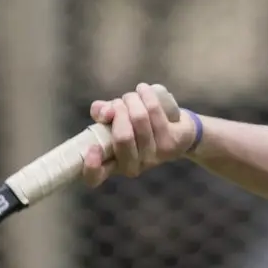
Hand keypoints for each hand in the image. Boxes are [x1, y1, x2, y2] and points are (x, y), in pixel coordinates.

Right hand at [82, 82, 197, 187]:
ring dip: (132, 99)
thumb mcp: (115, 120)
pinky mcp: (172, 143)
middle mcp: (133, 167)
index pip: (95, 178)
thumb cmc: (137, 126)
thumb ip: (102, 113)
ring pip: (139, 119)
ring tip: (132, 96)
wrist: (176, 130)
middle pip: (122, 137)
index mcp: (114, 165)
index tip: (92, 148)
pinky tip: (143, 89)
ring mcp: (154, 157)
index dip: (91, 167)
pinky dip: (146, 95)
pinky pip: (154, 112)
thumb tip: (104, 111)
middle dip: (119, 110)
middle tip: (120, 103)